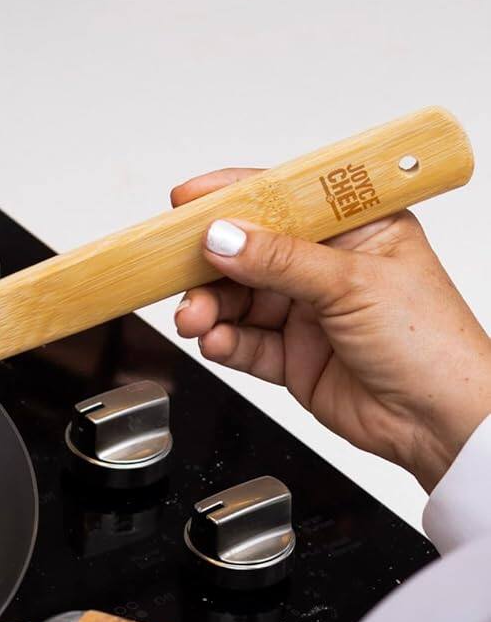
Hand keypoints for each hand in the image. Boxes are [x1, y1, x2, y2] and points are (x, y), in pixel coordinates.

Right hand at [171, 168, 490, 491]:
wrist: (440, 422)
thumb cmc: (431, 344)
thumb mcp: (352, 285)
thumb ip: (280, 260)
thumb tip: (223, 237)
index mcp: (357, 230)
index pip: (286, 200)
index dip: (236, 198)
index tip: (187, 202)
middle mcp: (329, 268)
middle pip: (250, 254)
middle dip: (211, 268)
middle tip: (182, 277)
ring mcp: (309, 313)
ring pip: (240, 301)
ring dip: (211, 309)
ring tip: (195, 321)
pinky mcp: (294, 356)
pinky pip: (245, 343)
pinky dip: (224, 342)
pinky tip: (217, 343)